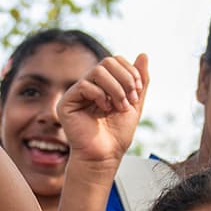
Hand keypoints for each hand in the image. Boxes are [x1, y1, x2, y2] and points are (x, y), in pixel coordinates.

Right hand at [61, 54, 150, 168]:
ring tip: (118, 106)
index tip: (137, 92)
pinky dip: (100, 95)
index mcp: (104, 84)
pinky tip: (103, 109)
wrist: (105, 155)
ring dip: (115, 88)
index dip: (130, 71)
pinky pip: (85, 85)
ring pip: (98, 70)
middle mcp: (90, 85)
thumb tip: (143, 54)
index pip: (116, 61)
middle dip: (125, 79)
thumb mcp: (135, 104)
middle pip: (108, 61)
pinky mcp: (67, 102)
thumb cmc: (117, 135)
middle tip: (129, 99)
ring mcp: (78, 92)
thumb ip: (140, 81)